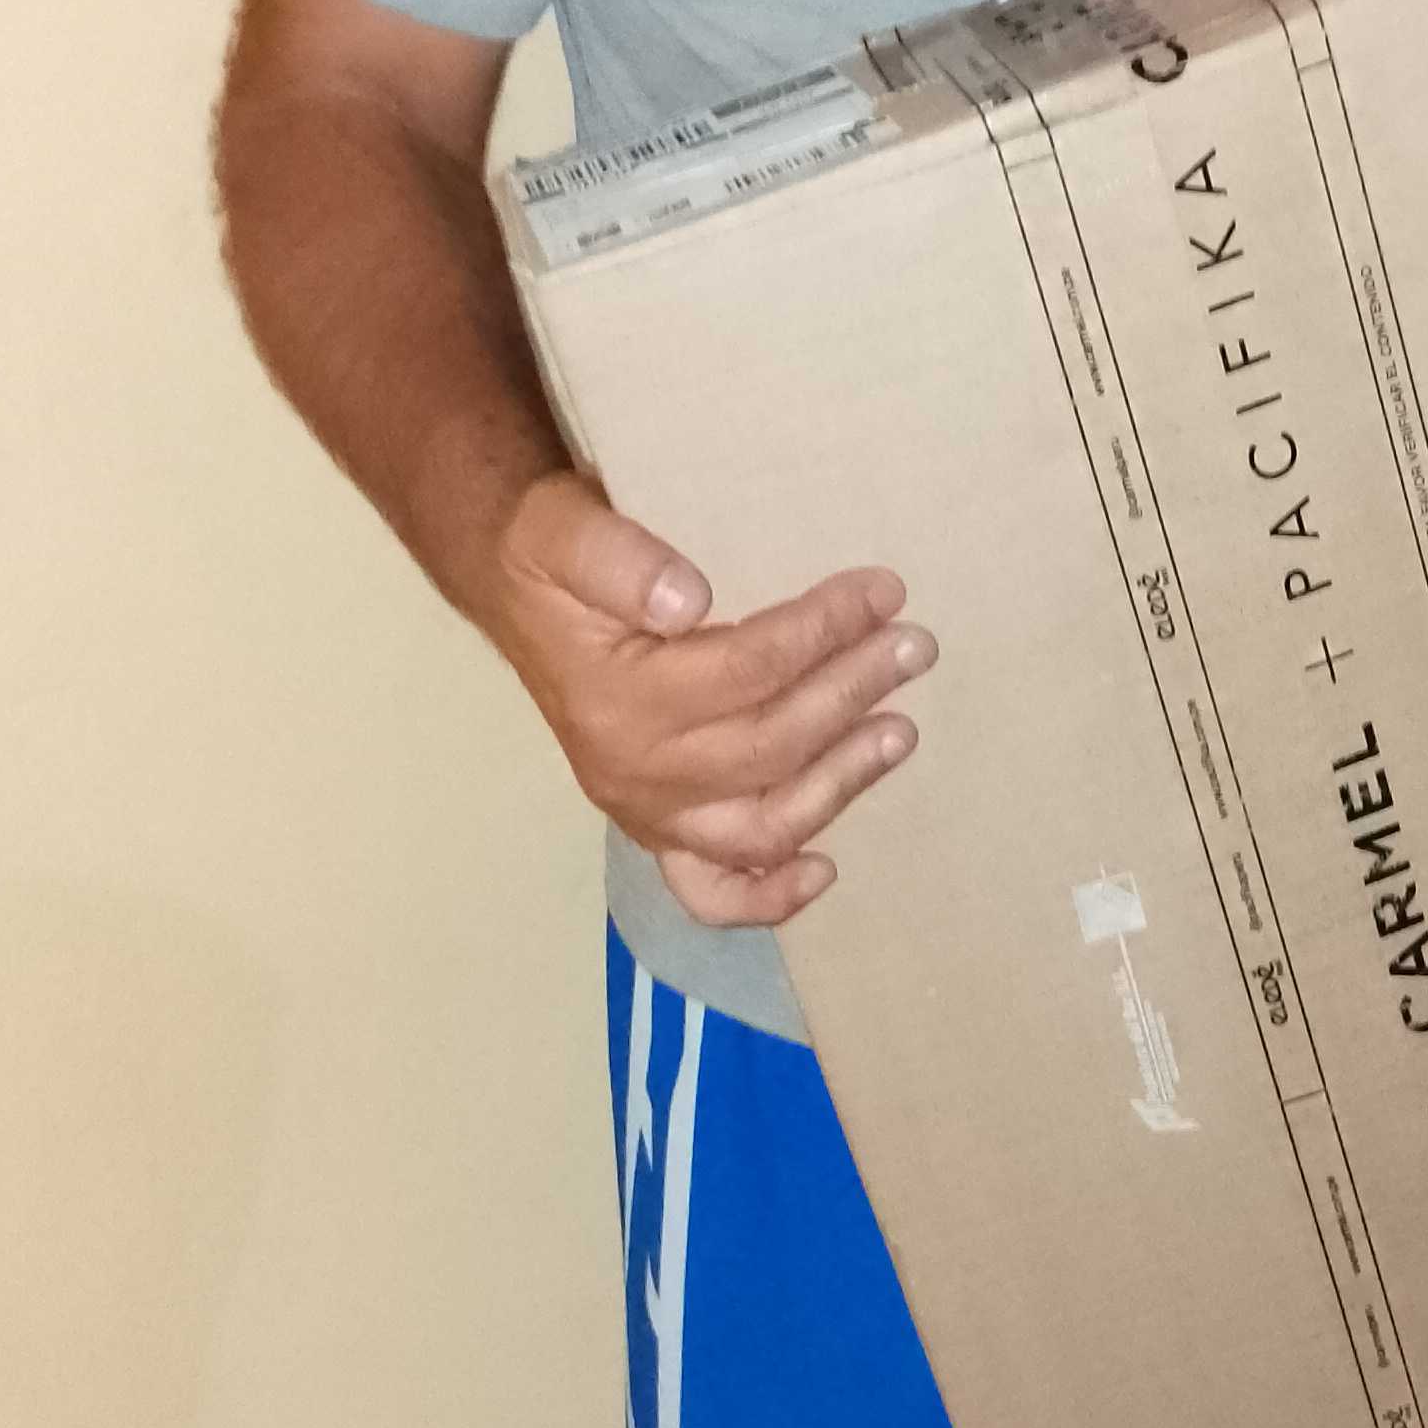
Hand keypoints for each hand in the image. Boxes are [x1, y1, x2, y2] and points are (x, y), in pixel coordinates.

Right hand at [477, 470, 936, 926]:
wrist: (514, 593)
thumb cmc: (550, 559)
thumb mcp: (564, 531)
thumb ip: (617, 559)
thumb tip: (689, 599)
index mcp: (616, 699)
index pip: (748, 669)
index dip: (823, 631)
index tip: (882, 592)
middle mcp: (632, 772)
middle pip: (769, 746)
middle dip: (851, 693)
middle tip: (913, 647)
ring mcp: (647, 813)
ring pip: (761, 825)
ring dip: (841, 783)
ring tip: (901, 731)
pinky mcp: (659, 832)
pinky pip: (710, 891)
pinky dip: (767, 896)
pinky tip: (825, 871)